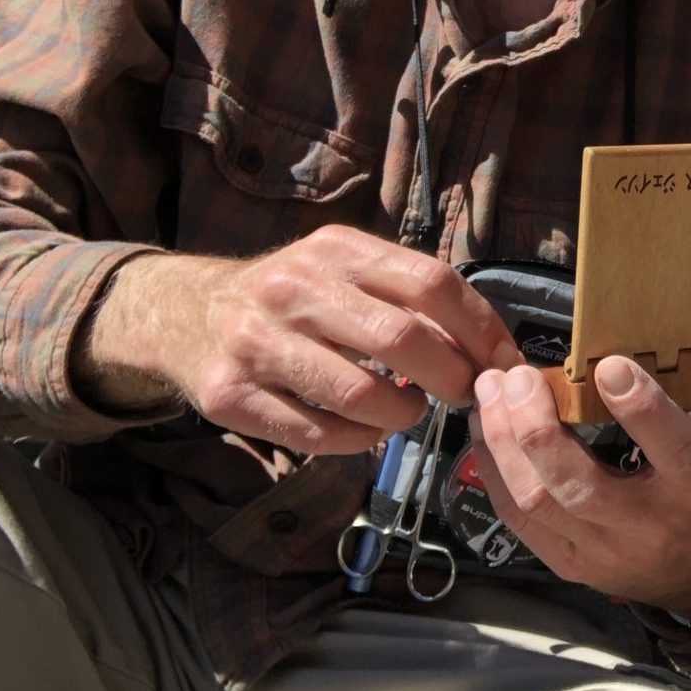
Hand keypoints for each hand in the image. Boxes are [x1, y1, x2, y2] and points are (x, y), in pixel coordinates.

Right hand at [80, 225, 518, 453]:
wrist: (183, 313)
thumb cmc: (293, 299)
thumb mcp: (345, 270)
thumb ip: (410, 296)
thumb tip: (493, 348)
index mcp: (336, 249)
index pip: (433, 284)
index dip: (482, 329)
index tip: (506, 363)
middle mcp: (293, 288)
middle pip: (403, 339)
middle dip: (451, 378)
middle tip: (463, 396)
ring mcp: (255, 342)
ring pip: (361, 395)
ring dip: (402, 417)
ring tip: (406, 413)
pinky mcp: (227, 395)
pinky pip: (315, 435)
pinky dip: (354, 441)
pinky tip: (360, 430)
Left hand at [467, 302, 690, 617]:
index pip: (673, 449)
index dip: (642, 410)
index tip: (608, 364)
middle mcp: (649, 527)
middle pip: (581, 486)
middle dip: (541, 429)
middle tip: (516, 375)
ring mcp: (602, 551)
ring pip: (539, 503)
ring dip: (506, 444)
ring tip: (490, 389)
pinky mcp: (567, 562)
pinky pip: (517, 521)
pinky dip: (494, 471)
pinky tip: (485, 426)